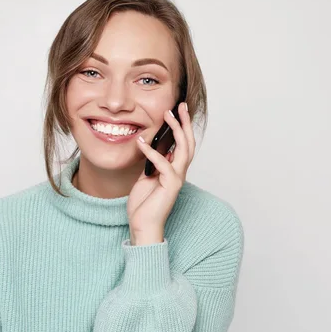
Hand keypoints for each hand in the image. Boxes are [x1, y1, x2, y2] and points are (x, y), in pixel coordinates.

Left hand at [127, 101, 195, 245]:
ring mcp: (177, 179)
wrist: (142, 225)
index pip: (183, 145)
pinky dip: (152, 152)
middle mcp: (179, 173)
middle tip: (179, 106)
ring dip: (176, 130)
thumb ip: (151, 163)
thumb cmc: (144, 205)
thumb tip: (152, 147)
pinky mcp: (170, 186)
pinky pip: (163, 164)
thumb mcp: (146, 177)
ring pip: (183, 150)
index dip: (182, 127)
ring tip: (167, 115)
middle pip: (188, 143)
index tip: (176, 111)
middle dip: (184, 123)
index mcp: (175, 170)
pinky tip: (141, 142)